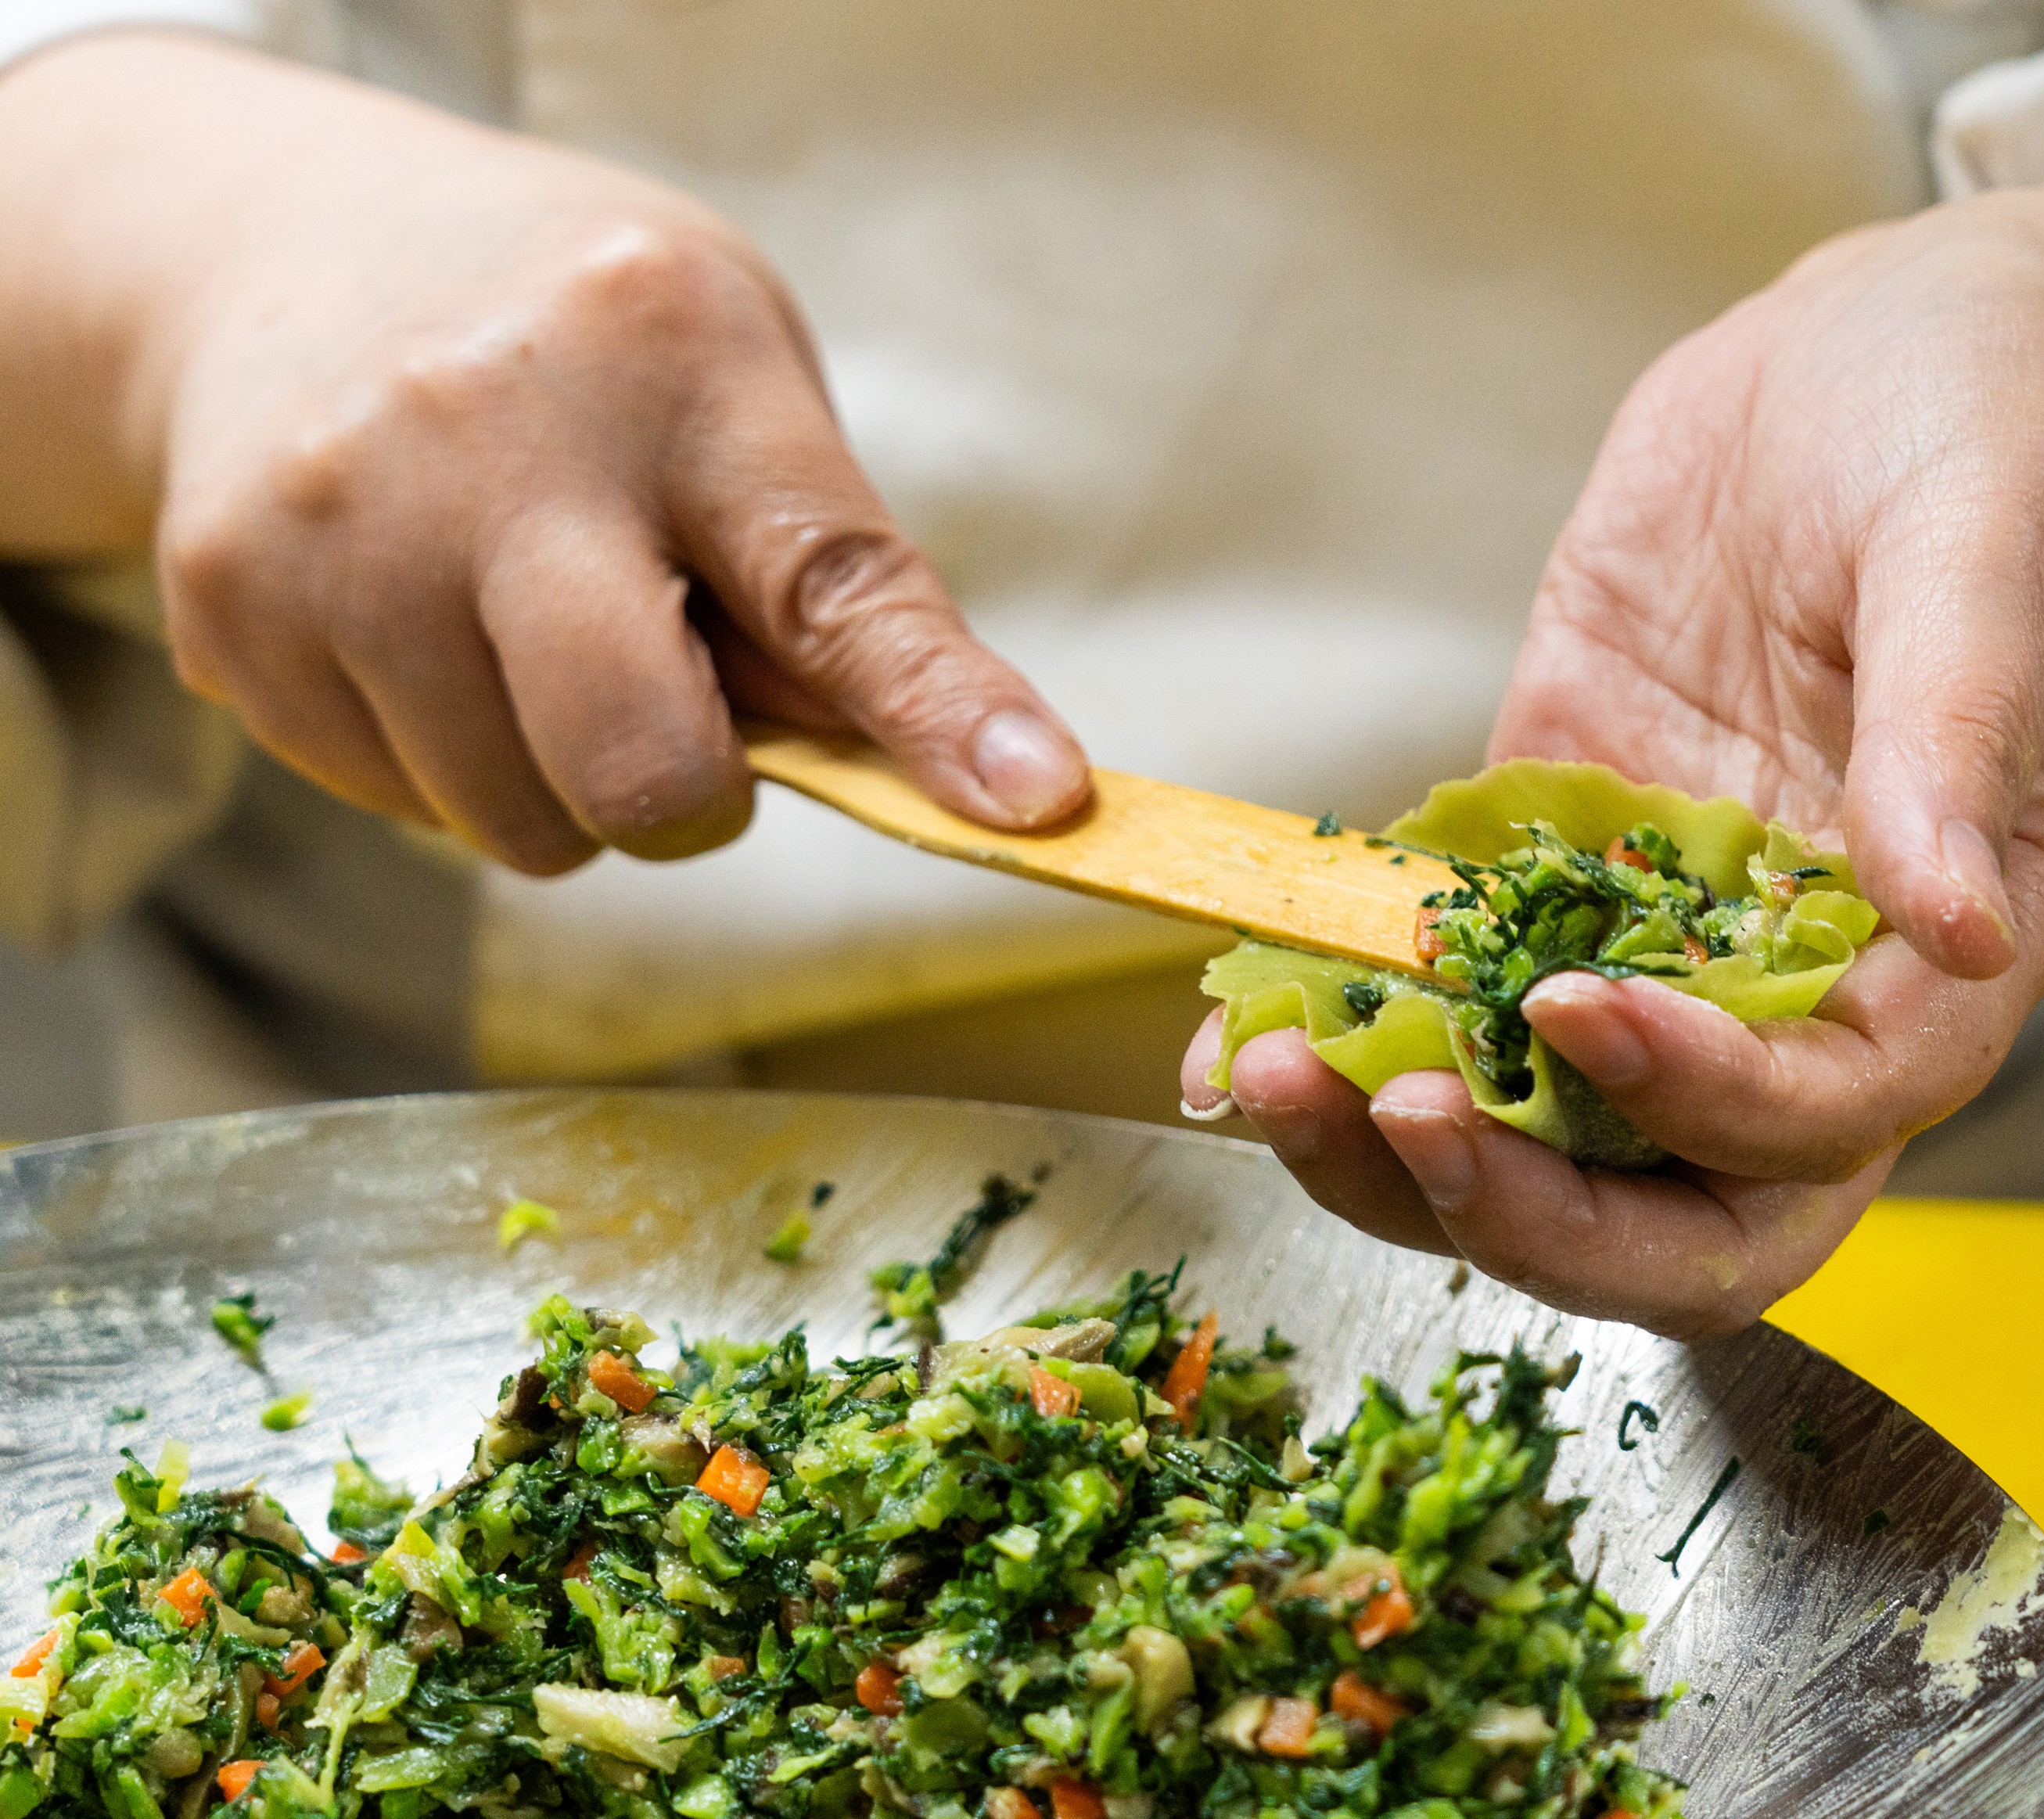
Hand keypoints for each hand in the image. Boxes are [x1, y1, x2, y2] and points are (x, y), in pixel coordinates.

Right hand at [0, 33, 1085, 869]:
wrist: (291, 243)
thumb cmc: (586, 346)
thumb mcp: (740, 383)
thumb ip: (836, 581)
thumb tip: (960, 775)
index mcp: (674, 360)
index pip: (834, 582)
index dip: (936, 714)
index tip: (1036, 804)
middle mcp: (491, 436)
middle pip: (638, 763)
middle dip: (688, 800)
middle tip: (681, 722)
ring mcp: (338, 527)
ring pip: (511, 822)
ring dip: (556, 782)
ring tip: (531, 635)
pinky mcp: (226, 607)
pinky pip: (395, 803)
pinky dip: (439, 759)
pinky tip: (425, 627)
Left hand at [1190, 186, 2043, 1337]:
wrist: (1892, 345)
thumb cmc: (2002, 437)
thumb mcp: (2005, 551)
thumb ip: (1960, 733)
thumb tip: (1956, 924)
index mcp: (1951, 953)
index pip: (1833, 1114)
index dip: (1709, 1103)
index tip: (1584, 1009)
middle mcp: (1808, 984)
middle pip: (1689, 1211)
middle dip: (1541, 1213)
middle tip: (1404, 1122)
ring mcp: (1671, 929)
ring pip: (1550, 1139)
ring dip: (1413, 1154)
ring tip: (1275, 1086)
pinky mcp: (1556, 846)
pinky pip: (1451, 984)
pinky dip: (1348, 1030)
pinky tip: (1237, 1043)